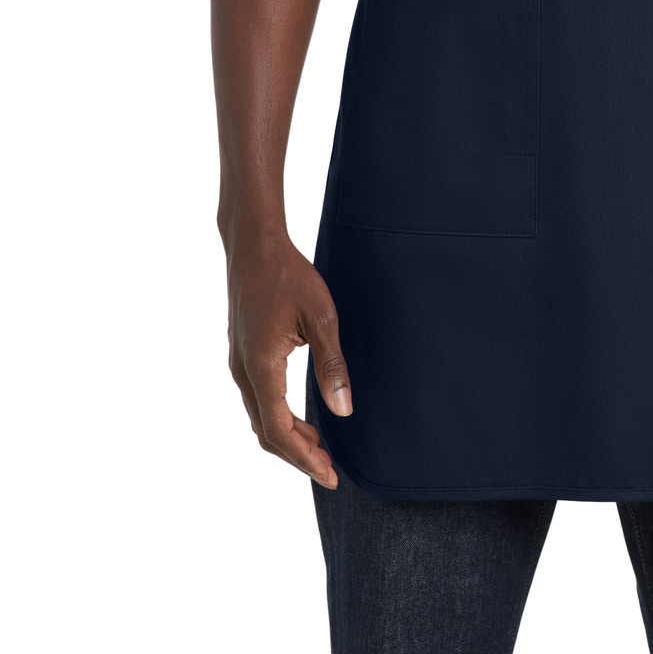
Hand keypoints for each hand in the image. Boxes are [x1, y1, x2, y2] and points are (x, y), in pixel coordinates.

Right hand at [226, 235, 351, 487]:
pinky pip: (258, 400)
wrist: (253, 245)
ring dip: (288, 438)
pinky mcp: (242, 355)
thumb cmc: (289, 275)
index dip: (304, 459)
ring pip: (260, 417)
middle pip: (266, 432)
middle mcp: (243, 372)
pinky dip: (278, 418)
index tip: (329, 476)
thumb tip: (343, 411)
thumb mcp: (321, 317)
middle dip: (298, 456)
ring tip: (320, 448)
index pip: (279, 431)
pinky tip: (301, 417)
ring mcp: (239, 364)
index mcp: (261, 367)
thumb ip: (332, 366)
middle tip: (329, 470)